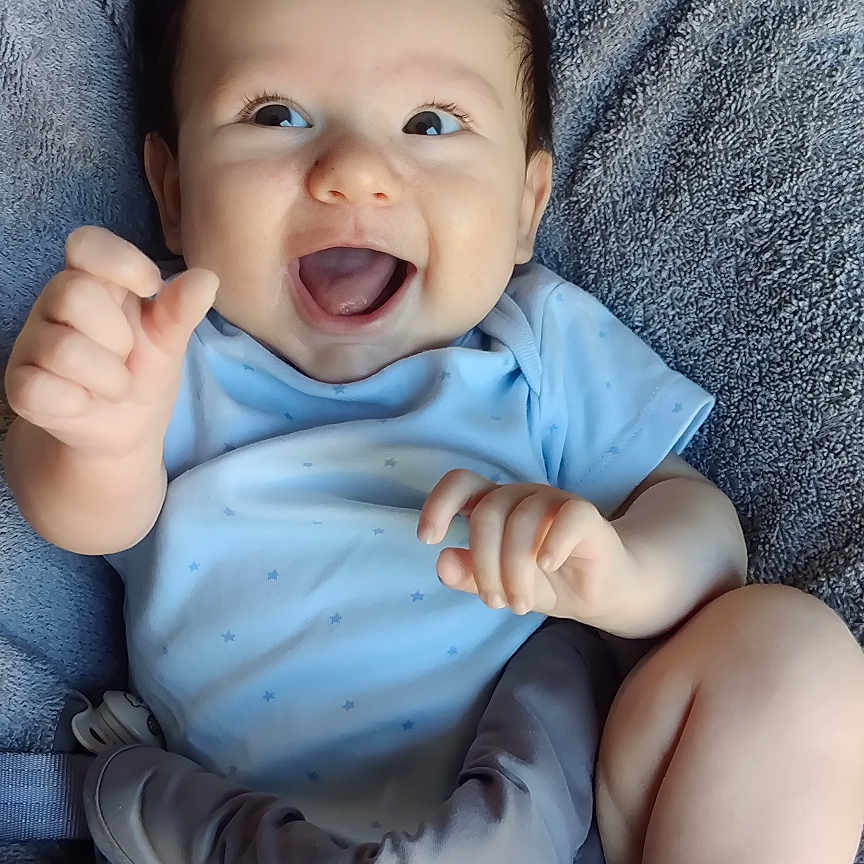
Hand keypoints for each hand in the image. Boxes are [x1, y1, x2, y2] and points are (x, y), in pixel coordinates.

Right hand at [5, 226, 218, 458]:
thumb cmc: (141, 371)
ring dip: (109, 378)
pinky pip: (42, 389)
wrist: (123, 429)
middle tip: (126, 357)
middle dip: (119, 337)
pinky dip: (78, 402)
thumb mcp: (168, 340)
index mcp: (93, 282)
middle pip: (75, 294)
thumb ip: (181, 310)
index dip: (121, 262)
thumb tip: (207, 278)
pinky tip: (86, 403)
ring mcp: (32, 345)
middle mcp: (55, 306)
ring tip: (114, 386)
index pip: (86, 243)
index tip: (151, 289)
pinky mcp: (21, 386)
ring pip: (65, 349)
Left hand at [418, 469, 639, 621]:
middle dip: (484, 563)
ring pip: (522, 521)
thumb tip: (441, 562)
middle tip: (495, 602)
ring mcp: (553, 501)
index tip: (428, 540)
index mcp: (494, 505)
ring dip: (515, 570)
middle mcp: (520, 496)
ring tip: (521, 604)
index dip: (438, 504)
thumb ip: (469, 576)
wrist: (600, 592)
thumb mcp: (500, 586)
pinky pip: (567, 517)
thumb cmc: (545, 582)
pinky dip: (552, 544)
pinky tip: (548, 567)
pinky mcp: (585, 515)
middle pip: (487, 512)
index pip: (460, 483)